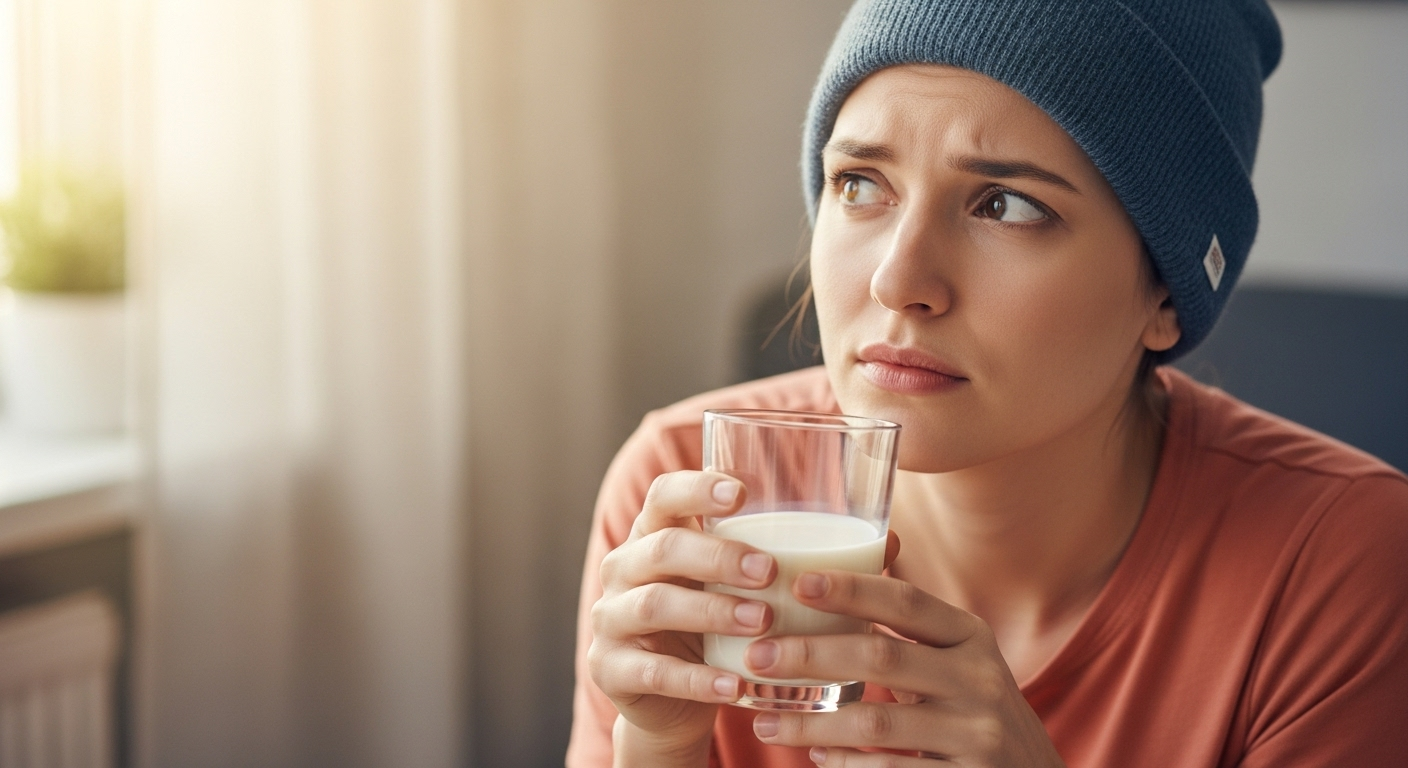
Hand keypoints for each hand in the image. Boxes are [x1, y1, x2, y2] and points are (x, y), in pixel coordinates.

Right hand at [587, 470, 776, 764]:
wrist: (671, 703)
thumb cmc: (715, 629)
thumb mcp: (742, 589)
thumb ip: (795, 561)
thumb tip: (888, 544)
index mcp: (654, 535)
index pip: (664, 496)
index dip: (698, 490)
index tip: (743, 493)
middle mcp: (624, 569)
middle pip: (662, 547)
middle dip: (718, 556)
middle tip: (769, 571)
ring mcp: (611, 619)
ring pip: (656, 605)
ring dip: (712, 611)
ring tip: (762, 622)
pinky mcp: (610, 669)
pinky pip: (653, 672)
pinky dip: (696, 680)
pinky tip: (734, 685)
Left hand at [742, 572, 1065, 767]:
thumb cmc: (972, 707)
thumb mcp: (957, 658)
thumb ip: (909, 622)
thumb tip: (843, 560)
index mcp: (971, 636)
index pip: (908, 602)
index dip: (853, 589)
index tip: (797, 583)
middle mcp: (979, 679)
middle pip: (881, 656)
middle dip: (810, 654)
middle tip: (756, 656)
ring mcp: (977, 733)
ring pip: (876, 722)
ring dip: (810, 720)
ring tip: (763, 720)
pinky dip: (845, 764)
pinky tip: (813, 754)